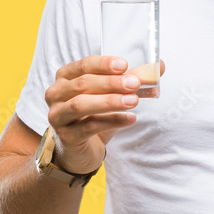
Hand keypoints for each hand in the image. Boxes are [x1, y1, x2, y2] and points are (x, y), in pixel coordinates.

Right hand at [44, 55, 165, 175]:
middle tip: (135, 83)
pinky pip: (89, 127)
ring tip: (133, 101)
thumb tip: (158, 67)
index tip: (125, 65)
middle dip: (111, 83)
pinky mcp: (66, 136)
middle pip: (83, 84)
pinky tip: (130, 119)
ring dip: (110, 101)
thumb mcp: (110, 95)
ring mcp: (57, 115)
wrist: (80, 149)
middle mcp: (56, 94)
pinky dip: (111, 121)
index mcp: (65, 77)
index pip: (84, 65)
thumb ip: (130, 79)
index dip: (104, 64)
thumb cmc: (93, 115)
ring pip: (81, 104)